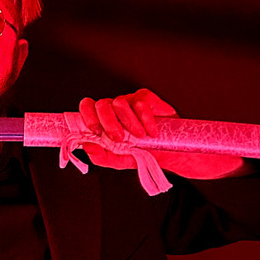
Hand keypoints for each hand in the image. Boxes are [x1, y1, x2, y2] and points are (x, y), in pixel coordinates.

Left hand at [78, 89, 247, 179]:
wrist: (172, 153)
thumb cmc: (146, 154)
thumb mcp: (122, 160)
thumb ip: (103, 156)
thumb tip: (87, 146)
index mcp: (105, 122)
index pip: (88, 108)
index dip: (86, 115)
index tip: (93, 131)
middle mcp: (115, 110)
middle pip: (101, 104)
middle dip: (107, 123)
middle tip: (119, 138)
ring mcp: (130, 102)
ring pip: (119, 102)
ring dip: (129, 123)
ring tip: (139, 137)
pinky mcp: (147, 98)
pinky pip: (140, 102)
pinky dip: (145, 119)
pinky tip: (152, 132)